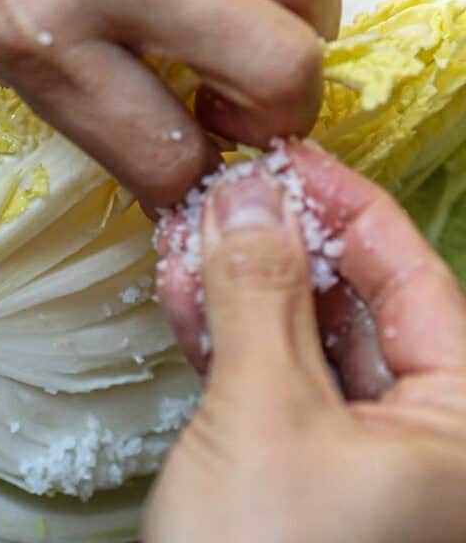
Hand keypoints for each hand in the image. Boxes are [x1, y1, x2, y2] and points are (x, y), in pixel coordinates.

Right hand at [146, 143, 465, 542]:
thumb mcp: (264, 414)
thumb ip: (259, 292)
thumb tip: (249, 193)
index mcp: (463, 429)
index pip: (417, 282)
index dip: (351, 207)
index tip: (289, 153)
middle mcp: (425, 440)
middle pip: (358, 306)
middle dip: (282, 244)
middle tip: (224, 193)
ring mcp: (358, 457)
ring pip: (305, 339)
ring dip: (242, 284)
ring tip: (188, 235)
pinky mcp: (298, 470)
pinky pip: (270, 379)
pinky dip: (226, 334)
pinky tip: (184, 292)